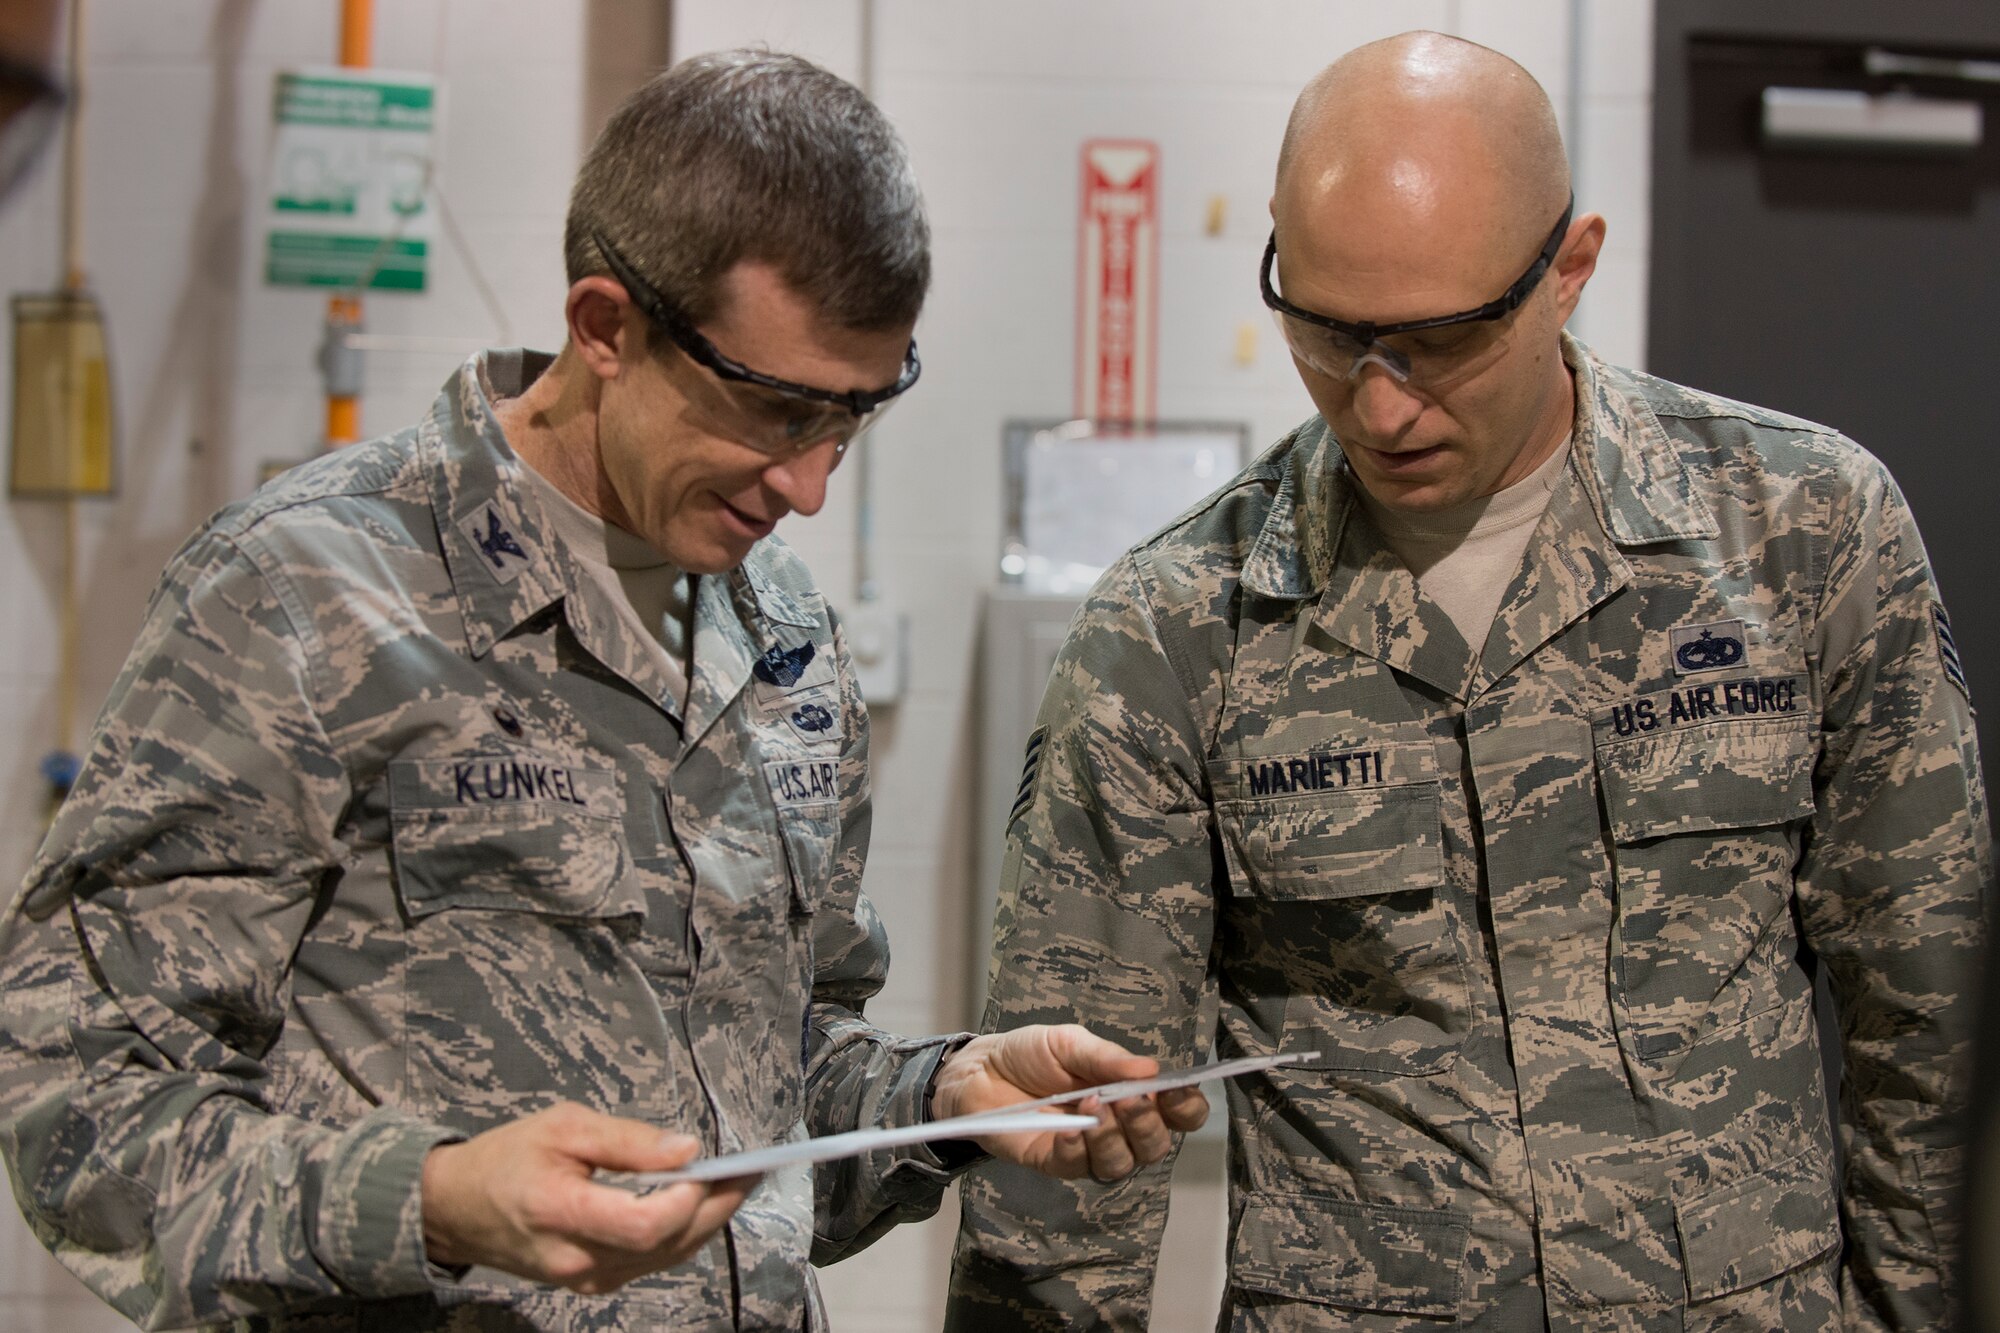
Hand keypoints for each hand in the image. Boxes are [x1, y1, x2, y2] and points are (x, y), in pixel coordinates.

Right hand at [421, 1102, 756, 1292]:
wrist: (455, 1208)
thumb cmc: (507, 1157)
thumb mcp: (563, 1127)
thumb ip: (627, 1141)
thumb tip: (687, 1149)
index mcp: (562, 1213)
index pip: (645, 1225)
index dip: (688, 1199)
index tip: (717, 1164)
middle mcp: (577, 1259)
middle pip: (667, 1245)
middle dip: (717, 1207)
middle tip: (753, 1171)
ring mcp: (585, 1279)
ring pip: (665, 1258)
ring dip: (707, 1222)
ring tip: (739, 1184)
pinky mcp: (590, 1283)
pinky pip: (650, 1264)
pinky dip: (682, 1236)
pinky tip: (701, 1207)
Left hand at [929, 1024, 1209, 1181]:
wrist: (981, 1071)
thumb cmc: (1032, 1054)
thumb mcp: (1069, 1043)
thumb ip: (1106, 1057)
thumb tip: (1150, 1069)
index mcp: (1133, 1093)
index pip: (1178, 1112)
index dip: (1186, 1107)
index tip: (1176, 1092)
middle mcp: (1120, 1127)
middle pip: (1156, 1144)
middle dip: (1147, 1123)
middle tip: (1127, 1099)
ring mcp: (1089, 1149)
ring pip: (1122, 1162)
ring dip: (1113, 1137)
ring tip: (1092, 1107)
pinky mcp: (1057, 1163)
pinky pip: (1079, 1167)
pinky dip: (1079, 1149)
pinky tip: (1069, 1129)